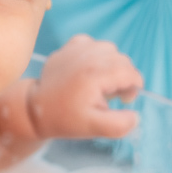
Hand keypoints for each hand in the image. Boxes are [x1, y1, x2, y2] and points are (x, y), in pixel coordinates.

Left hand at [28, 35, 142, 139]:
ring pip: (111, 50)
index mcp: (96, 74)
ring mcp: (78, 47)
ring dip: (111, 66)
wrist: (36, 107)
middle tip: (109, 96)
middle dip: (123, 78)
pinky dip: (97, 55)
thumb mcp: (95, 128)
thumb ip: (120, 125)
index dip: (132, 89)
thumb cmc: (66, 118)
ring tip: (99, 83)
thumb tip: (135, 115)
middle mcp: (88, 55)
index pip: (132, 73)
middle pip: (124, 61)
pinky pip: (95, 44)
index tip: (122, 101)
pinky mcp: (71, 46)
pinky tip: (89, 71)